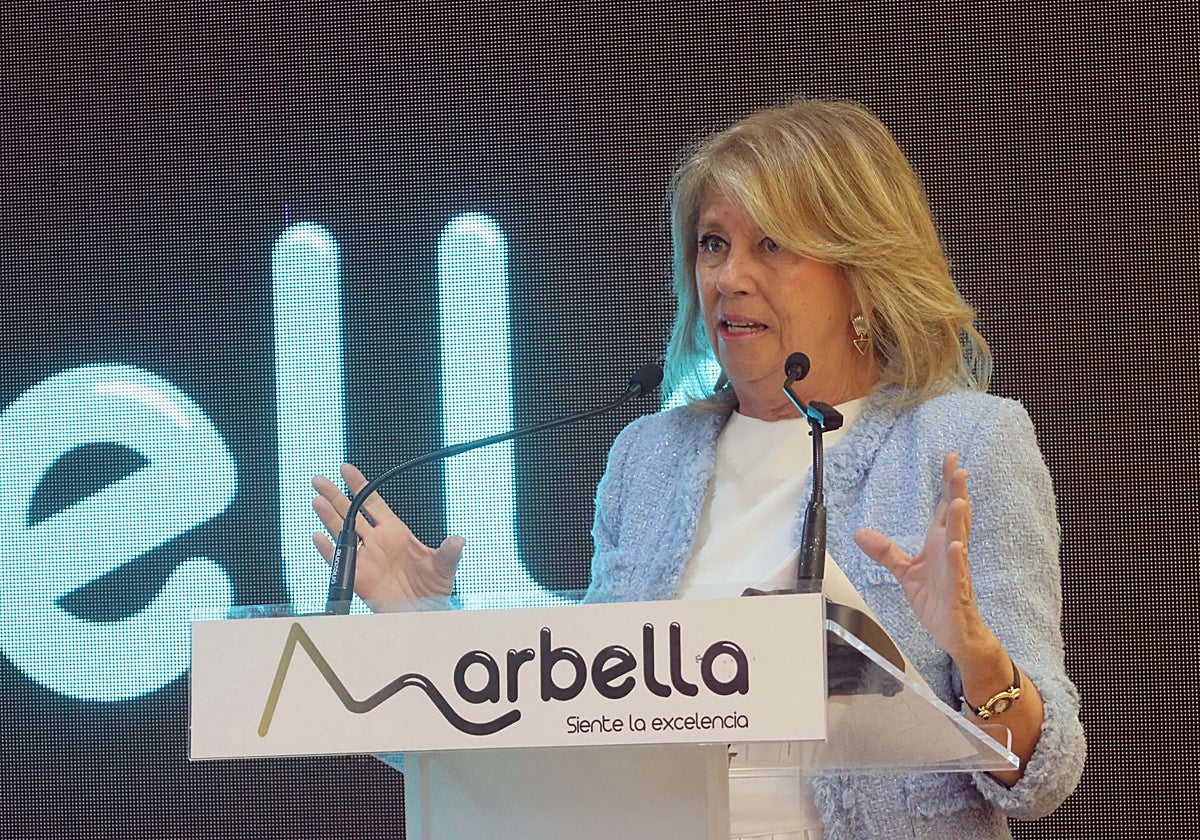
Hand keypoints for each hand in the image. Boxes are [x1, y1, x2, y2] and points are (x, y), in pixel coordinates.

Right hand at [311, 463, 463, 603]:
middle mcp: (378, 542)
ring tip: (317, 500)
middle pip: (352, 513)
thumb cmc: (434, 588)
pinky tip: (318, 536)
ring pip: (342, 533)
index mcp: (396, 532)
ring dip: (329, 517)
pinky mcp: (359, 578)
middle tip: (320, 480)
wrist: (424, 613)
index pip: (373, 504)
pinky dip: (328, 550)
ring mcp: (367, 559)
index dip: (359, 486)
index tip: (346, 470)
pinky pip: (340, 562)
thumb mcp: (445, 566)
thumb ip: (449, 552)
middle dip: (336, 496)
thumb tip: (459, 540)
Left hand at [853, 452, 990, 659]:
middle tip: (959, 470)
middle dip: (957, 492)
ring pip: (959, 541)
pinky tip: (955, 547)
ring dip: (958, 521)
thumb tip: (861, 533)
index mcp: (940, 543)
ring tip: (958, 501)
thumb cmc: (938, 599)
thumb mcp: (904, 571)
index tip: (950, 460)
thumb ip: (885, 551)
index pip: (944, 508)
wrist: (954, 632)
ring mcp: (957, 570)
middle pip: (956, 517)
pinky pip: (958, 574)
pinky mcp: (958, 591)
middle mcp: (950, 552)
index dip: (947, 484)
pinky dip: (956, 559)